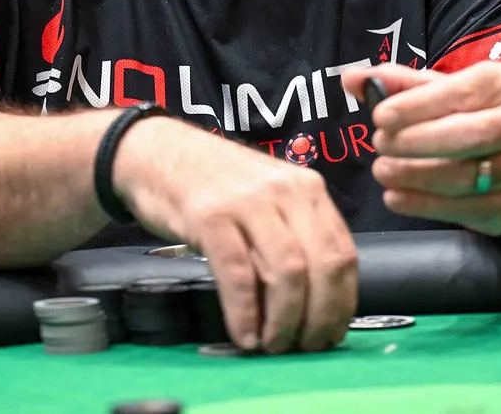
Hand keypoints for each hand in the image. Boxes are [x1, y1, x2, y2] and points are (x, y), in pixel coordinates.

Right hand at [112, 117, 356, 353]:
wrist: (157, 152)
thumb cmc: (215, 185)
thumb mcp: (267, 201)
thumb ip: (293, 237)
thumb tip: (315, 305)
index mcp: (307, 189)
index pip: (344, 253)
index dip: (342, 303)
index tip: (331, 334)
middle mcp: (286, 190)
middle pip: (323, 266)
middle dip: (319, 318)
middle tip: (303, 348)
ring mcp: (248, 201)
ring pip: (288, 272)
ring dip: (284, 321)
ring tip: (272, 345)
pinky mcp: (210, 216)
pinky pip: (239, 274)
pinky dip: (245, 313)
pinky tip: (244, 335)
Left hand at [344, 63, 500, 235]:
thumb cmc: (468, 114)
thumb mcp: (439, 90)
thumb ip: (396, 82)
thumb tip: (351, 78)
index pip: (457, 93)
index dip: (416, 107)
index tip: (380, 117)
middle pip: (469, 136)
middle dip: (417, 142)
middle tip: (380, 145)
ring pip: (466, 177)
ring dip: (416, 176)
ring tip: (382, 171)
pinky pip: (467, 209)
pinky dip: (425, 205)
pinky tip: (396, 197)